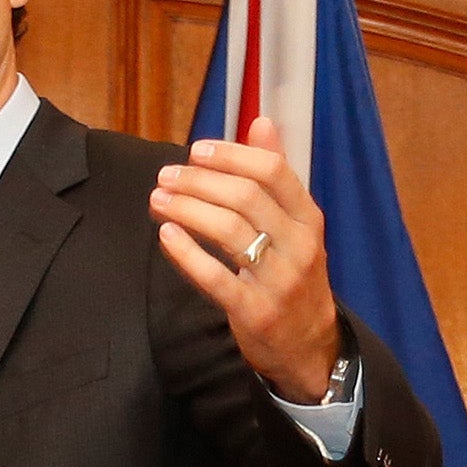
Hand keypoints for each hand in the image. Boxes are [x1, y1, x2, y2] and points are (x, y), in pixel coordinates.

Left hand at [150, 117, 342, 401]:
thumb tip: (261, 121)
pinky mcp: (255, 311)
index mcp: (308, 218)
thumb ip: (276, 175)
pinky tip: (165, 234)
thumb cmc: (291, 274)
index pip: (273, 172)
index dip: (231, 155)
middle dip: (199, 181)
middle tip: (165, 176)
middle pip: (246, 197)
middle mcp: (299, 245)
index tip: (195, 150)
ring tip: (157, 200)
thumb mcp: (294, 225)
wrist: (308, 345)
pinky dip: (187, 253)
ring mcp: (279, 280)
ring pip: (230, 232)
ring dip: (187, 210)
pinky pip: (216, 277)